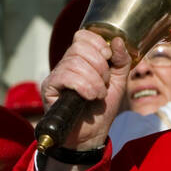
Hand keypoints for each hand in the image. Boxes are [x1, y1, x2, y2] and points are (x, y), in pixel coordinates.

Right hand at [41, 29, 133, 149]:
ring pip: (74, 63)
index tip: (108, 59)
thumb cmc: (102, 109)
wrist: (91, 135)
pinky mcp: (49, 88)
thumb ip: (121, 61)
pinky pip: (66, 77)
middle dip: (99, 66)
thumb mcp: (119, 82)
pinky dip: (84, 86)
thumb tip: (118, 40)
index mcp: (81, 59)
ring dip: (94, 80)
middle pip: (79, 47)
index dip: (98, 43)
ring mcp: (56, 75)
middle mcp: (66, 64)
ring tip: (98, 95)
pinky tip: (90, 97)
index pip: (82, 36)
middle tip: (104, 83)